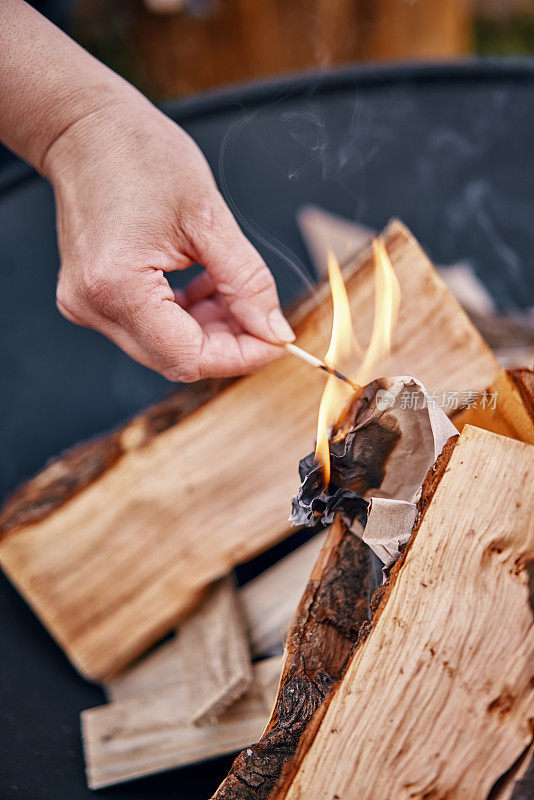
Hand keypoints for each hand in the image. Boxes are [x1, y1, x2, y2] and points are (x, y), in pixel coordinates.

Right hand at [44, 95, 293, 381]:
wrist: (85, 128)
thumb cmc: (140, 155)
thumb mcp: (210, 218)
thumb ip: (247, 282)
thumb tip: (274, 330)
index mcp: (117, 285)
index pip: (189, 356)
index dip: (241, 355)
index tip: (277, 339)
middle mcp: (93, 306)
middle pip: (177, 358)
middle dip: (229, 343)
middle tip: (262, 314)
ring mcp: (88, 305)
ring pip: (166, 346)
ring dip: (210, 328)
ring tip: (230, 287)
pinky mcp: (92, 299)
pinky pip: (150, 327)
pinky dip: (187, 315)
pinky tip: (205, 285)